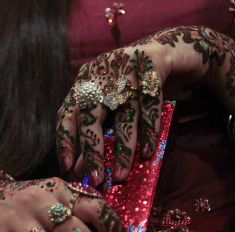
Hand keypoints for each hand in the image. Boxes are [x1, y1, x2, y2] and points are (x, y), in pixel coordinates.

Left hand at [56, 25, 234, 185]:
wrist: (170, 49)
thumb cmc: (133, 85)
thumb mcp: (111, 106)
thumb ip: (95, 133)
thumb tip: (80, 170)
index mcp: (85, 81)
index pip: (67, 113)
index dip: (65, 140)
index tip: (66, 167)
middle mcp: (101, 74)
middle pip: (92, 115)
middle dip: (93, 150)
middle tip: (95, 179)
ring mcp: (126, 69)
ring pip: (123, 115)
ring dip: (122, 149)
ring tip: (121, 176)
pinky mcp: (152, 66)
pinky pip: (151, 106)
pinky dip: (149, 132)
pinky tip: (147, 154)